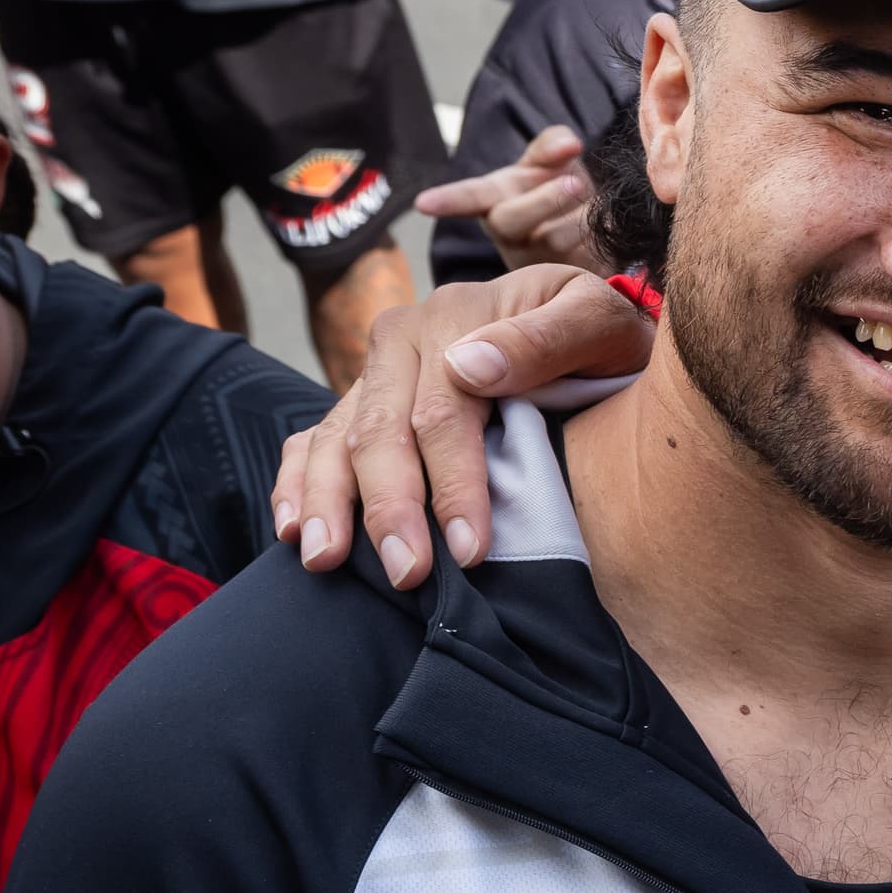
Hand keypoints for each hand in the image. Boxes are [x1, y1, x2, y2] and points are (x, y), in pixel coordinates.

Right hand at [267, 262, 651, 587]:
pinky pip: (309, 440)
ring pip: (334, 439)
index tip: (472, 549)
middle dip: (389, 508)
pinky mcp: (358, 402)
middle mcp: (400, 342)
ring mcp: (373, 375)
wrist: (575, 322)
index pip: (443, 412)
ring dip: (327, 503)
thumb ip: (547, 338)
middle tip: (406, 573)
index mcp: (453, 319)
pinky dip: (295, 485)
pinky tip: (293, 532)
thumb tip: (471, 367)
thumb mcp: (598, 321)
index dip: (455, 483)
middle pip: (380, 431)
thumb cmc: (596, 335)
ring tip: (326, 560)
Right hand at [413, 127, 602, 275]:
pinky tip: (602, 230)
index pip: (468, 197)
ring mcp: (533, 260)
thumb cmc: (558, 188)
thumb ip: (551, 145)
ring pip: (553, 240)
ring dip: (581, 218)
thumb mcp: (549, 161)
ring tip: (595, 205)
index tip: (424, 203)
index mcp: (496, 198)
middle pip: (511, 221)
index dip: (447, 200)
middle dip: (545, 201)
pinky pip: (584, 258)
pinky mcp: (564, 281)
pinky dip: (600, 236)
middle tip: (577, 183)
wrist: (592, 229)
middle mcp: (509, 232)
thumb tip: (568, 143)